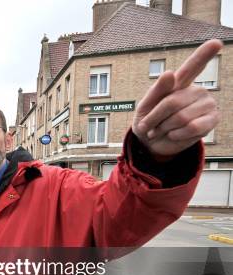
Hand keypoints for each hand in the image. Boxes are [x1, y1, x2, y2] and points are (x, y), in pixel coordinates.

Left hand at [132, 39, 222, 158]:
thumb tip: (169, 73)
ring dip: (164, 128)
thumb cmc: (148, 121)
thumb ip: (156, 91)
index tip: (216, 42)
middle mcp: (196, 90)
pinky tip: (174, 134)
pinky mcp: (212, 120)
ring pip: (181, 117)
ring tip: (162, 130)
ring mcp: (207, 104)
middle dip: (155, 118)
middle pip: (172, 103)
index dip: (204, 54)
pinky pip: (192, 127)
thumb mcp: (145, 106)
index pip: (193, 66)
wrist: (151, 143)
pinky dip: (176, 135)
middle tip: (149, 126)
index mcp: (180, 83)